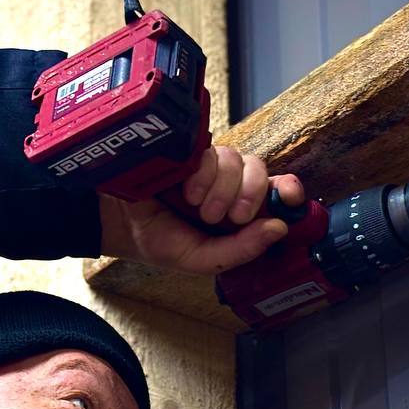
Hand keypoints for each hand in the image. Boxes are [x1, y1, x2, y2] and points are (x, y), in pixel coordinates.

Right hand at [98, 146, 305, 275]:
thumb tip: (279, 228)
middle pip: (259, 170)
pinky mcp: (188, 150)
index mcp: (239, 209)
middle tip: (229, 217)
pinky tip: (187, 191)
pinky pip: (210, 151)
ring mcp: (208, 164)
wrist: (119, 225)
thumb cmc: (162, 243)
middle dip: (250, 194)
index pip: (275, 190)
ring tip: (197, 207)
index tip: (290, 194)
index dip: (289, 188)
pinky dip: (203, 174)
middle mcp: (229, 183)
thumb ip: (242, 249)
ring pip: (236, 159)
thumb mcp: (205, 258)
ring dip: (221, 189)